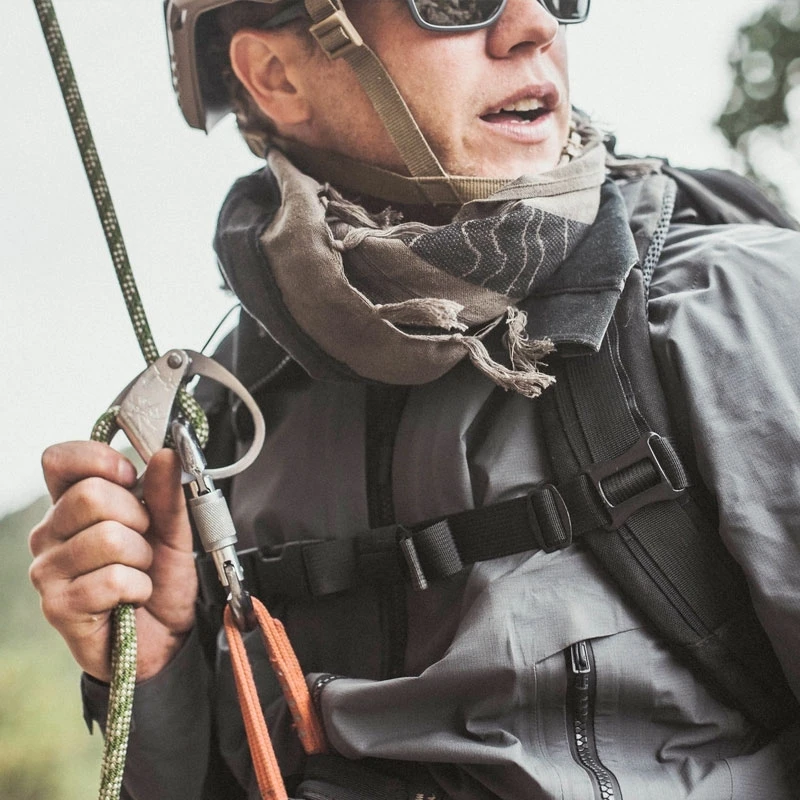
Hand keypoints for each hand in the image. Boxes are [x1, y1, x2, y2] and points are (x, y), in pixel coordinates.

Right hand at [29, 442, 196, 681]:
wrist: (166, 638)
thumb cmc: (162, 578)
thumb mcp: (174, 529)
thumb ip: (167, 492)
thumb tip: (165, 453)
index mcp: (72, 504)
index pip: (59, 460)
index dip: (99, 460)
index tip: (131, 478)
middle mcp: (49, 533)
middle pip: (90, 495)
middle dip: (137, 517)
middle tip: (144, 541)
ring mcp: (47, 570)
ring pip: (106, 538)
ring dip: (141, 558)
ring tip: (140, 573)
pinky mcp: (57, 606)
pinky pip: (110, 579)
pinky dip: (137, 588)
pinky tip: (133, 598)